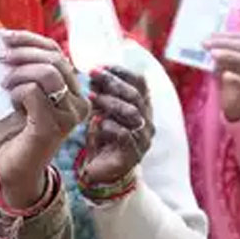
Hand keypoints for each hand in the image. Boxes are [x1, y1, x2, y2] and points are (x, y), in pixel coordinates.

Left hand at [0, 30, 89, 208]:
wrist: (16, 170)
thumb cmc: (17, 132)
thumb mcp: (22, 94)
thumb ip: (24, 71)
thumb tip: (3, 41)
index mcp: (72, 91)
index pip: (57, 53)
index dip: (30, 40)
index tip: (5, 37)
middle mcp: (77, 102)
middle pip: (55, 59)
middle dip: (24, 52)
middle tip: (0, 57)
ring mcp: (68, 115)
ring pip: (49, 73)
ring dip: (21, 72)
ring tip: (4, 82)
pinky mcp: (52, 126)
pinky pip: (34, 92)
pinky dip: (17, 91)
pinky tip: (10, 101)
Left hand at [82, 66, 153, 184]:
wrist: (102, 172)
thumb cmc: (102, 138)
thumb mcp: (101, 111)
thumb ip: (101, 94)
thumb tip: (94, 72)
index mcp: (142, 108)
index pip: (140, 83)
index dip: (121, 72)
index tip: (101, 66)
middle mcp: (147, 121)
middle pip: (135, 95)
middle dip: (113, 82)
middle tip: (93, 75)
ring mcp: (143, 139)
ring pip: (132, 113)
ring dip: (110, 102)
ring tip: (92, 97)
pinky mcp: (134, 155)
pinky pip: (125, 135)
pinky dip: (109, 126)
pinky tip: (96, 123)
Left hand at [204, 32, 239, 121]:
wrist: (236, 102)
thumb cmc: (229, 77)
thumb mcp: (224, 61)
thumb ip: (219, 50)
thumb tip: (204, 40)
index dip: (226, 36)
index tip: (209, 35)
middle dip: (225, 43)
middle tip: (206, 44)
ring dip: (230, 55)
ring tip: (213, 54)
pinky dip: (235, 78)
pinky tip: (224, 75)